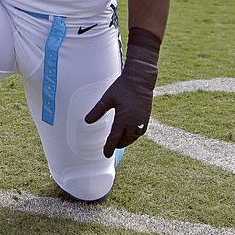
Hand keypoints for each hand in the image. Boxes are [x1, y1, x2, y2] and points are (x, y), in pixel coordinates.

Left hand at [85, 28, 160, 156]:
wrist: (140, 79)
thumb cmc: (123, 87)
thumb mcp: (107, 98)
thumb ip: (98, 110)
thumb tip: (87, 121)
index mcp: (123, 119)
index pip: (114, 138)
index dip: (109, 147)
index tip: (106, 154)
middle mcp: (134, 122)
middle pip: (125, 140)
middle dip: (118, 145)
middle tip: (111, 148)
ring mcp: (142, 120)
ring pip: (134, 137)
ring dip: (127, 141)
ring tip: (120, 142)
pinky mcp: (147, 116)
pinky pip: (141, 131)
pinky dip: (135, 135)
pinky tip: (131, 133)